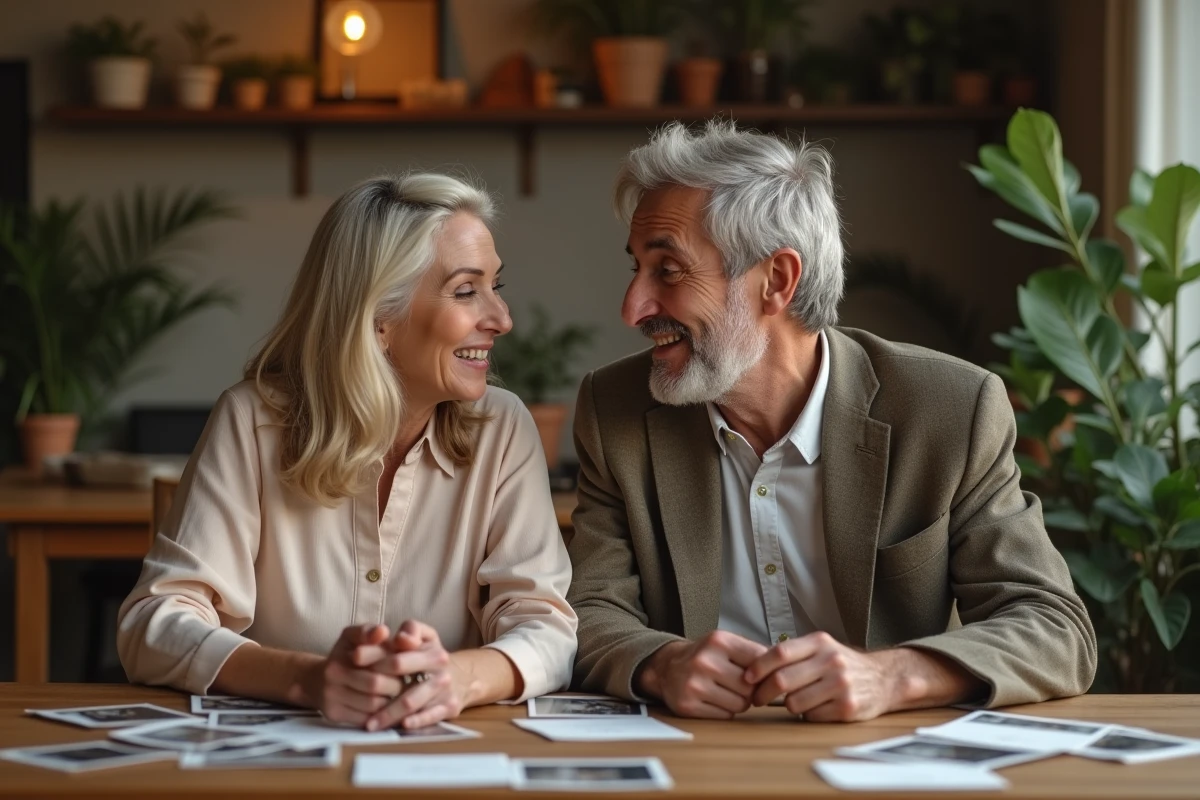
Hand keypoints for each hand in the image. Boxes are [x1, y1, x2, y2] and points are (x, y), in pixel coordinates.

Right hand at [294, 624, 405, 725]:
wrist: (316, 680)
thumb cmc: (346, 656)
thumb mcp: (354, 637)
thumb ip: (369, 631)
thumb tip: (383, 631)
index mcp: (344, 650)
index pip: (378, 660)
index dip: (398, 666)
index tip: (410, 667)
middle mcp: (334, 673)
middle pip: (375, 684)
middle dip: (397, 686)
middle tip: (410, 685)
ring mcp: (331, 695)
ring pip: (372, 705)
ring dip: (392, 703)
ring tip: (402, 697)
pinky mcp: (334, 714)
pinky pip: (364, 720)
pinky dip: (380, 717)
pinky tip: (388, 710)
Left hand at [364, 620, 459, 730]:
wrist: (462, 677)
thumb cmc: (431, 656)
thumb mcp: (424, 635)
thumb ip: (411, 630)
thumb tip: (401, 638)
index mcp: (432, 652)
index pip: (397, 660)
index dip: (374, 664)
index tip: (354, 666)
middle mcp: (441, 672)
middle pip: (404, 684)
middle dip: (379, 694)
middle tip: (354, 699)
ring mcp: (446, 691)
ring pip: (412, 704)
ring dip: (389, 715)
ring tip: (369, 723)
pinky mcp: (450, 708)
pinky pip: (430, 717)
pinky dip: (415, 722)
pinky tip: (400, 725)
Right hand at [640, 631, 767, 718]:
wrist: (666, 668)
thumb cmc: (704, 656)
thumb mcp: (724, 643)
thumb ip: (752, 653)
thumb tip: (784, 668)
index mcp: (718, 640)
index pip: (759, 660)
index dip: (766, 672)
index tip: (764, 676)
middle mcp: (705, 660)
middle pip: (750, 687)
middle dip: (751, 690)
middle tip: (743, 686)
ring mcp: (695, 684)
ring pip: (740, 704)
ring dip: (740, 703)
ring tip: (727, 692)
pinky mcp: (688, 705)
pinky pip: (725, 716)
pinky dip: (725, 711)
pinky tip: (715, 700)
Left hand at [744, 632, 897, 721]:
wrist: (883, 679)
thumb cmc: (841, 664)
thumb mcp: (820, 648)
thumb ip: (792, 653)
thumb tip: (753, 667)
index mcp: (820, 642)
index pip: (779, 653)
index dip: (758, 667)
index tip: (747, 678)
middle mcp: (831, 661)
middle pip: (782, 680)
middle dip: (763, 693)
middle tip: (757, 698)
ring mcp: (840, 685)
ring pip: (794, 702)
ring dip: (787, 706)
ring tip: (794, 701)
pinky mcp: (847, 707)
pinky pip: (811, 716)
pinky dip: (807, 715)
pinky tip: (815, 707)